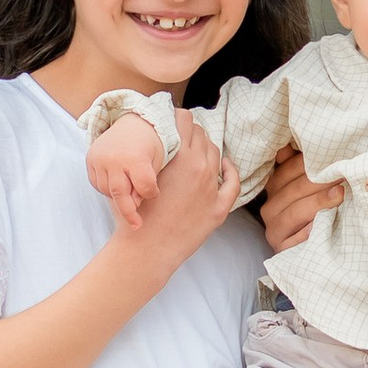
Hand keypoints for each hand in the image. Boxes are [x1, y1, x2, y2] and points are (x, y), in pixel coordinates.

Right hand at [88, 115, 166, 230]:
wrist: (134, 121)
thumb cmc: (152, 142)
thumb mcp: (158, 160)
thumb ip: (148, 183)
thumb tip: (135, 204)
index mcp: (135, 157)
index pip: (144, 188)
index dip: (151, 193)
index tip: (154, 193)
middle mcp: (114, 158)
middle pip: (120, 194)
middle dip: (129, 212)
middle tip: (137, 225)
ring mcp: (99, 158)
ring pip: (107, 190)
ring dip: (118, 196)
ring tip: (130, 193)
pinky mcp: (90, 159)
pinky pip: (97, 183)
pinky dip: (107, 187)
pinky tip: (118, 183)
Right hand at [123, 111, 241, 273]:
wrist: (146, 249)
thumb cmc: (135, 213)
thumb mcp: (140, 172)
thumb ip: (152, 150)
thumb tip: (157, 133)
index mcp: (181, 157)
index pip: (186, 122)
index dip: (179, 118)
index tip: (175, 119)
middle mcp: (200, 169)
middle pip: (202, 137)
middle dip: (192, 133)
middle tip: (182, 135)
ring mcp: (211, 189)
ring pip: (215, 155)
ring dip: (207, 148)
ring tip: (197, 150)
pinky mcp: (218, 209)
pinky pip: (232, 183)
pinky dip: (229, 170)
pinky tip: (225, 166)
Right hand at [259, 139, 347, 252]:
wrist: (314, 253)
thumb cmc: (316, 213)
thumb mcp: (310, 188)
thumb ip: (302, 166)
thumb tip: (295, 145)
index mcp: (274, 188)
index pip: (289, 169)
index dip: (311, 162)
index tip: (334, 156)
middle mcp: (270, 207)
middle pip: (295, 190)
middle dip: (321, 180)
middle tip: (344, 172)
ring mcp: (274, 229)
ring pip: (296, 212)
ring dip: (319, 202)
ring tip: (340, 194)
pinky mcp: (282, 249)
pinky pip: (297, 239)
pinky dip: (311, 231)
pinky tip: (326, 223)